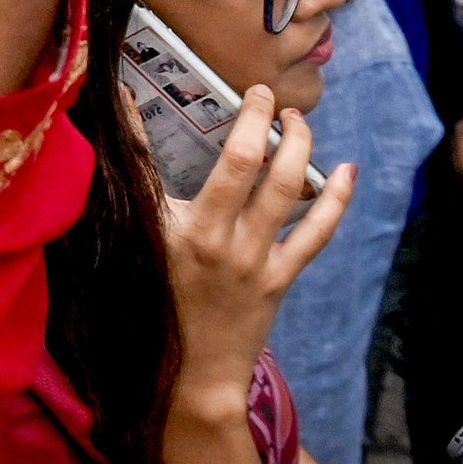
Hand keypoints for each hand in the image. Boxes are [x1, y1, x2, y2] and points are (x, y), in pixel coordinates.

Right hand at [162, 85, 354, 407]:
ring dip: (298, 146)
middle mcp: (219, 240)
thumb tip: (115, 133)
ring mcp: (255, 259)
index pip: (170, 161)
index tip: (207, 90)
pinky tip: (347, 171)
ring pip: (288, 190)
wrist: (191, 374)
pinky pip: (317, 233)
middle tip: (264, 95)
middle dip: (262, 119)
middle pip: (251, 165)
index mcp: (175, 230)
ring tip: (298, 120)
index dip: (191, 118)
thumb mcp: (137, 245)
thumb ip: (132, 189)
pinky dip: (336, 199)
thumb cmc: (155, 305)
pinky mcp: (280, 277)